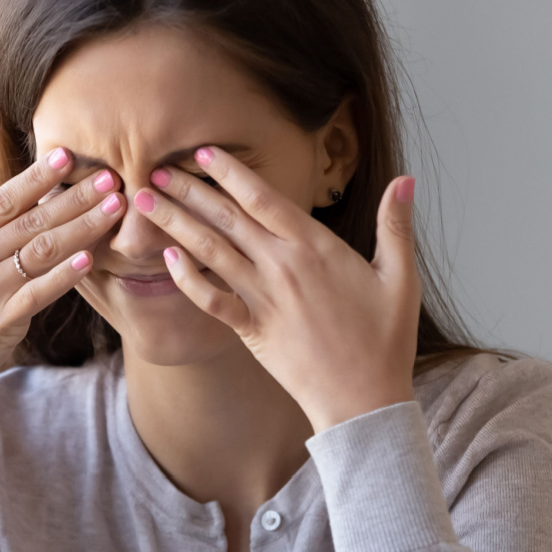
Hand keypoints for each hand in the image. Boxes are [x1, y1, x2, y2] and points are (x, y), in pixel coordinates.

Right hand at [0, 148, 125, 434]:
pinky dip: (64, 276)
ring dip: (82, 227)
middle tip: (111, 176)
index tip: (67, 156)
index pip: (0, 202)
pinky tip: (90, 259)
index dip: (36, 177)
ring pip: (41, 251)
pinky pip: (38, 295)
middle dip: (74, 197)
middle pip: (30, 221)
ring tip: (114, 208)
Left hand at [132, 147, 421, 432]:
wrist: (365, 400)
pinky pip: (211, 299)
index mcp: (316, 247)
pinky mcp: (251, 330)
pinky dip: (187, 278)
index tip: (202, 151)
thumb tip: (407, 180)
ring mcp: (263, 299)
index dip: (231, 172)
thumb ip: (396, 225)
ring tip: (145, 200)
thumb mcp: (401, 278)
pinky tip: (167, 258)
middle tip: (156, 165)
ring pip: (210, 251)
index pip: (264, 198)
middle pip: (227, 217)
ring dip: (174, 222)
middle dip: (188, 189)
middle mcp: (282, 267)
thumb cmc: (386, 340)